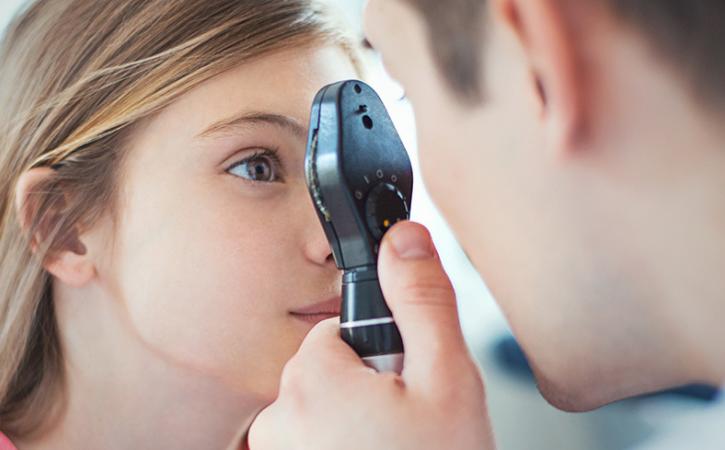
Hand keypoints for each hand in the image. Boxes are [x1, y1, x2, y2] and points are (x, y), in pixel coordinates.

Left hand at [247, 221, 493, 449]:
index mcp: (313, 380)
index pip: (337, 332)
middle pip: (327, 371)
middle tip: (406, 425)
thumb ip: (421, 301)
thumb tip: (403, 237)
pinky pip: (312, 445)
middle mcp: (279, 421)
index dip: (380, 353)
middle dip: (367, 389)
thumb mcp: (447, 379)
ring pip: (321, 412)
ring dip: (356, 425)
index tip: (403, 384)